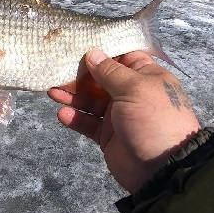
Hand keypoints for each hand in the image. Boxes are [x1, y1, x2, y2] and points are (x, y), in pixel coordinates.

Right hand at [48, 50, 199, 192]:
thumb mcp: (134, 89)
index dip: (101, 51)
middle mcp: (131, 93)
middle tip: (57, 69)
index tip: (77, 44)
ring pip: (90, 101)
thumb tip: (92, 53)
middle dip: (80, 74)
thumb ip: (110, 71)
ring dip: (72, 96)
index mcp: (144, 76)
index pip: (121, 57)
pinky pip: (88, 123)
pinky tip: (62, 114)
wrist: (161, 168)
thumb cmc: (153, 119)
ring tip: (52, 92)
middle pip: (100, 79)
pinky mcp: (108, 135)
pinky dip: (75, 118)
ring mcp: (118, 115)